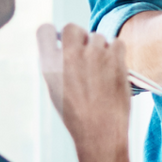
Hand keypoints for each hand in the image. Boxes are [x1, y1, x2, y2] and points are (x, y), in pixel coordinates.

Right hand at [37, 23, 130, 151]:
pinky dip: (117, 53)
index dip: (54, 34)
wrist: (100, 133)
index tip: (61, 42)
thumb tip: (65, 44)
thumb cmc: (77, 116)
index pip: (45, 30)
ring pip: (97, 37)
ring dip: (100, 49)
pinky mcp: (115, 58)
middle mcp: (69, 55)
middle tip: (86, 55)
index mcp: (49, 64)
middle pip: (73, 28)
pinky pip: (116, 43)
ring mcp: (93, 55)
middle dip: (80, 38)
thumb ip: (58, 65)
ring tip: (102, 73)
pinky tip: (114, 70)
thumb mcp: (56, 90)